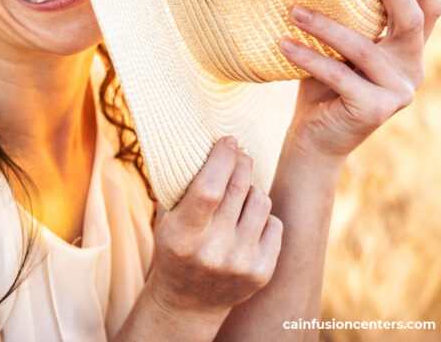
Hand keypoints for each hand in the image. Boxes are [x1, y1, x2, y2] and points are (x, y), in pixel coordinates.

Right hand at [146, 136, 281, 328]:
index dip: (222, 158)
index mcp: (182, 236)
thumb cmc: (175, 247)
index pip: (210, 188)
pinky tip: (247, 221)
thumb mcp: (165, 219)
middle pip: (238, 189)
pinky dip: (262, 216)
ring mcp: (241, 264)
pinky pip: (274, 223)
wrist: (188, 302)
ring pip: (261, 201)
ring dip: (251, 189)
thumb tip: (196, 139)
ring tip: (238, 194)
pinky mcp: (262, 272)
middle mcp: (213, 252)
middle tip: (237, 151)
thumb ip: (178, 185)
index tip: (227, 140)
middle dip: (240, 161)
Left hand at [277, 0, 440, 160]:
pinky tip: (282, 43)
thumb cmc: (321, 85)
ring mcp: (398, 92)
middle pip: (410, 20)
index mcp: (406, 52)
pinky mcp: (376, 109)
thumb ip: (350, 20)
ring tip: (292, 9)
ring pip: (362, 47)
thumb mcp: (339, 48)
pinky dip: (307, 57)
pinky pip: (337, 75)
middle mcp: (410, 70)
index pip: (425, 10)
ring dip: (324, 25)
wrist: (313, 139)